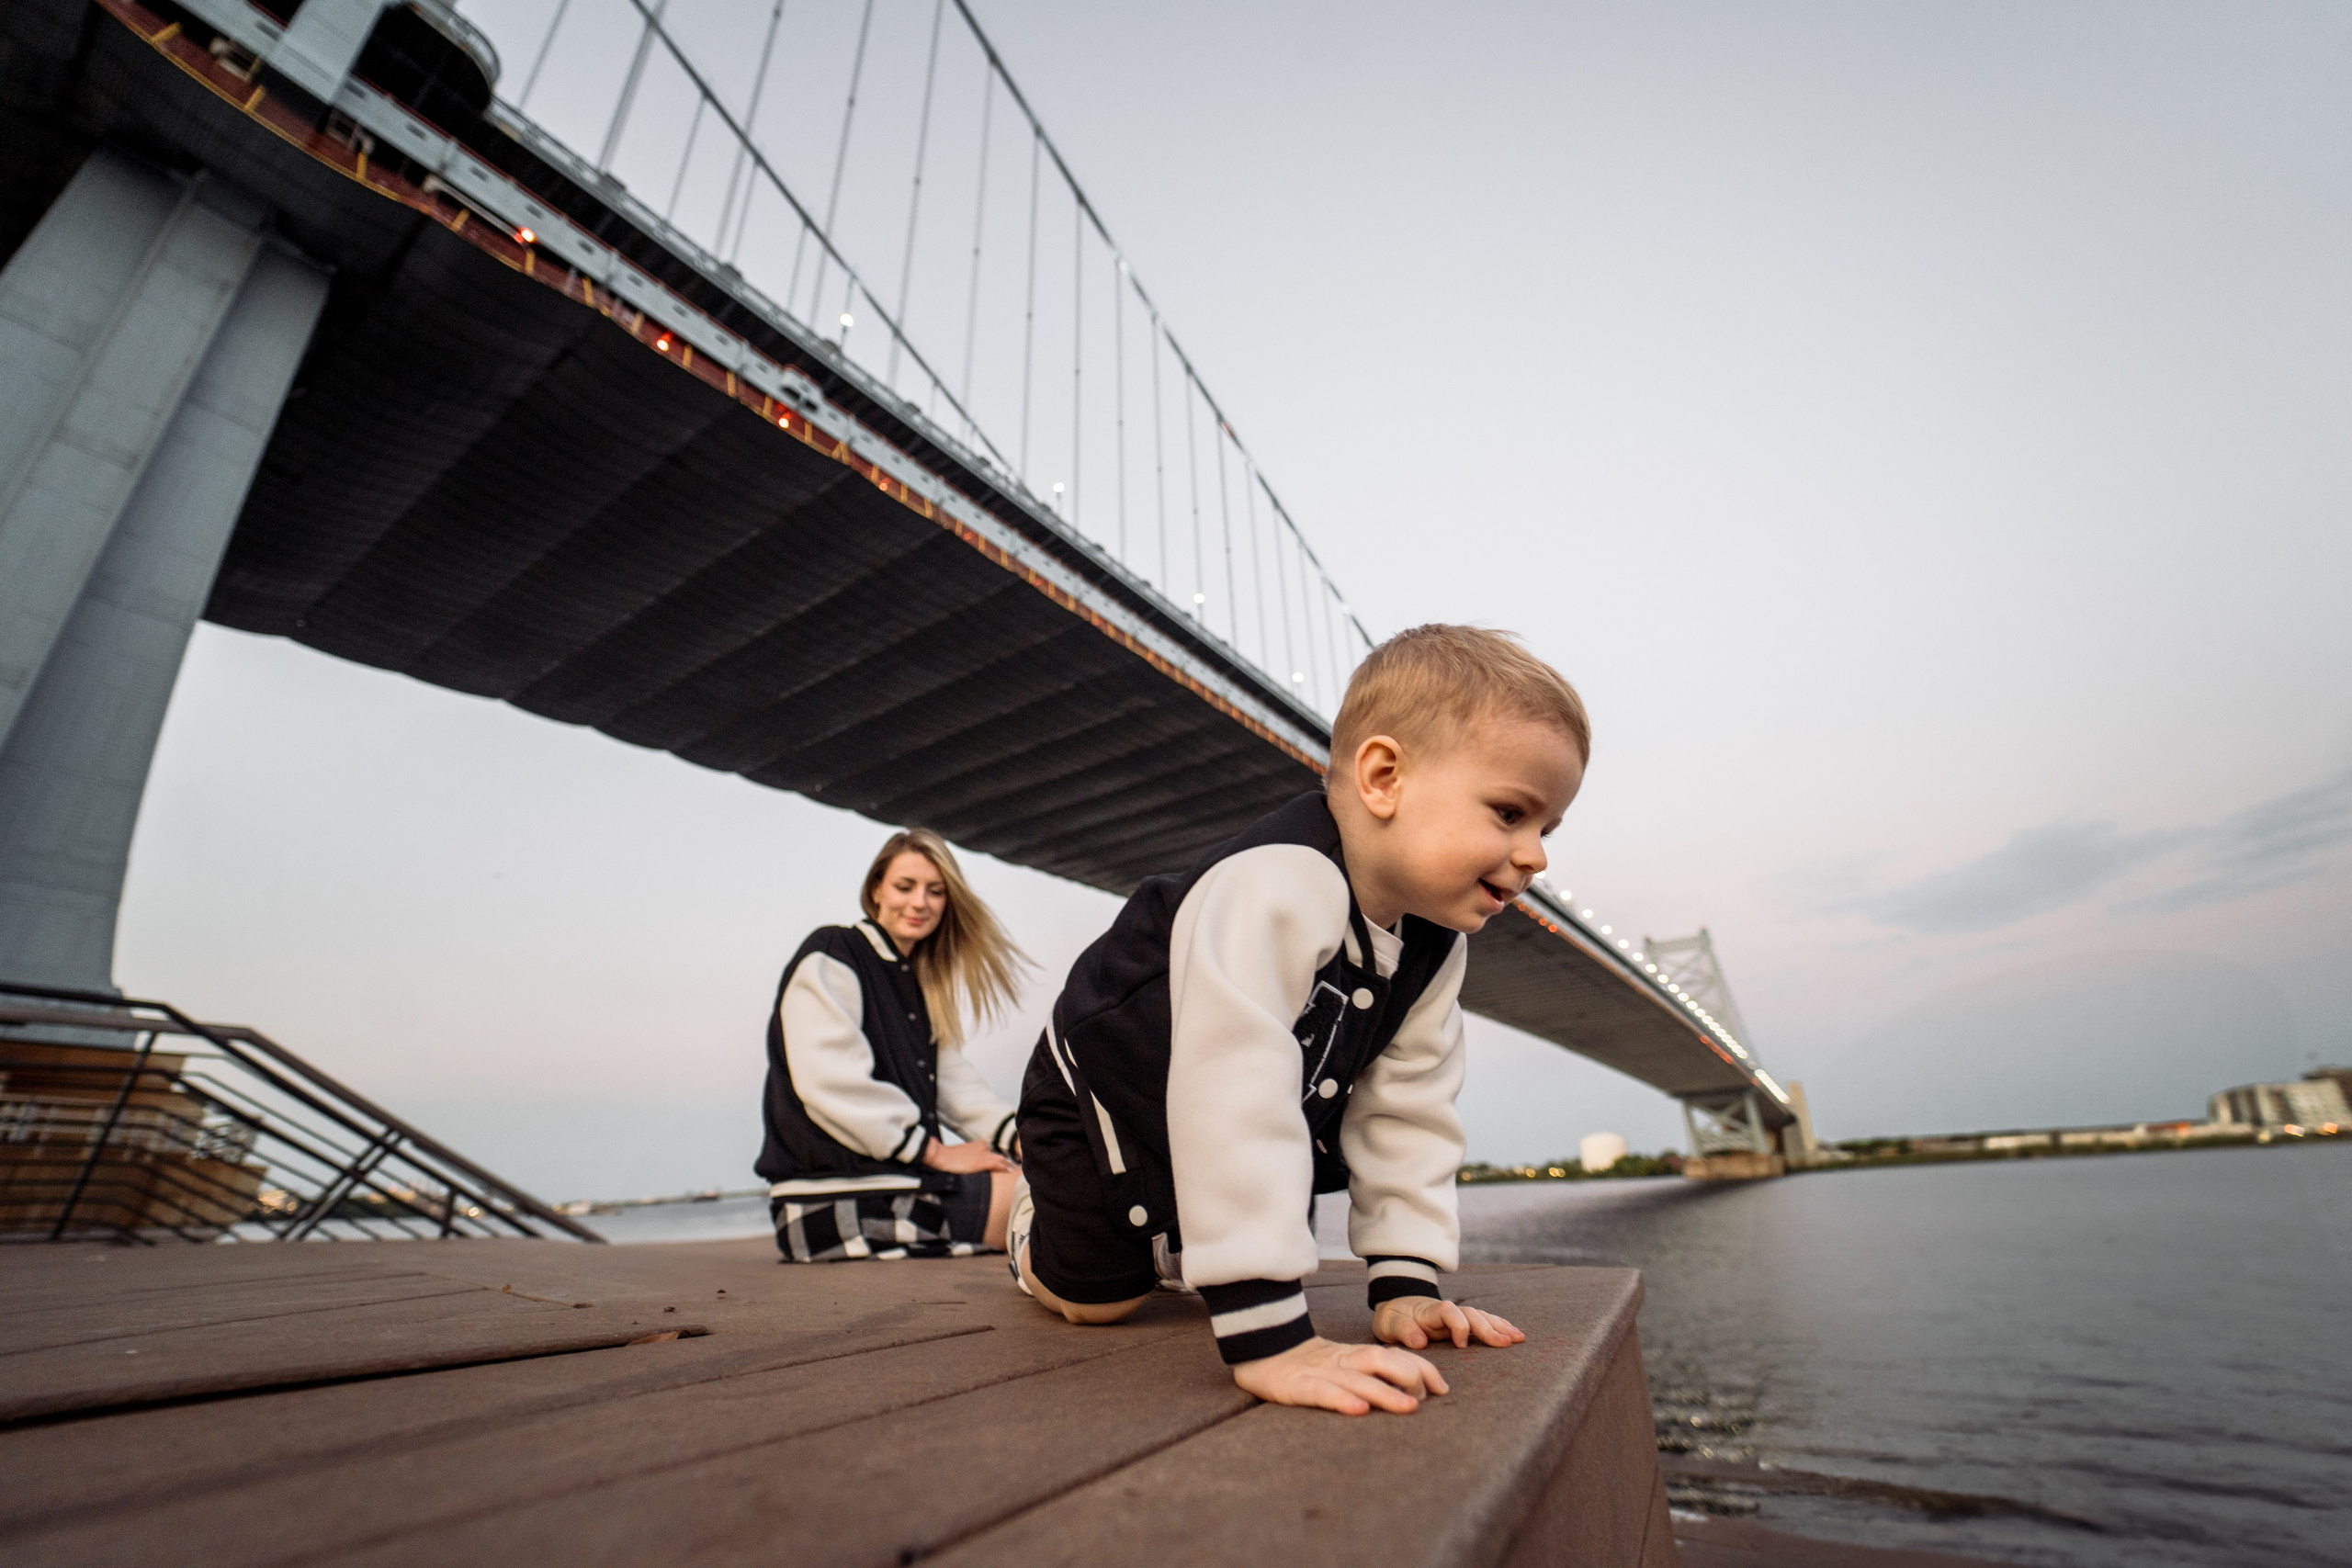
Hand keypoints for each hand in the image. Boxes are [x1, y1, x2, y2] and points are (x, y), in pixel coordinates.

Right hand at [921, 1137, 1012, 1174]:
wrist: (941, 1156)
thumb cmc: (948, 1158)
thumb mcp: (960, 1155)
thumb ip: (967, 1157)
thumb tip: (964, 1159)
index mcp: (979, 1144)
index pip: (993, 1153)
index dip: (1002, 1160)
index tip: (1009, 1165)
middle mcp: (983, 1147)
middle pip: (999, 1156)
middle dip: (1007, 1163)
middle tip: (1017, 1169)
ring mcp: (983, 1154)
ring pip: (1000, 1159)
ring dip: (1009, 1165)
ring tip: (1017, 1171)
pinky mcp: (981, 1161)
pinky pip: (997, 1163)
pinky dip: (1005, 1167)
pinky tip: (1012, 1170)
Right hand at [1230, 1335, 1446, 1415]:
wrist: (1257, 1352)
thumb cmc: (1305, 1366)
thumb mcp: (1340, 1365)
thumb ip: (1368, 1372)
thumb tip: (1409, 1392)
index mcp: (1352, 1355)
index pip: (1393, 1355)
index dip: (1420, 1367)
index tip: (1443, 1387)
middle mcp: (1341, 1361)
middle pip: (1381, 1361)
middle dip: (1409, 1377)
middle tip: (1426, 1400)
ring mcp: (1319, 1372)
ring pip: (1357, 1379)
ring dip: (1385, 1392)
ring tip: (1409, 1407)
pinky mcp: (1296, 1386)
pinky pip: (1322, 1392)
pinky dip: (1342, 1400)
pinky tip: (1358, 1410)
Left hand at [1373, 1296, 1525, 1350]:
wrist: (1396, 1306)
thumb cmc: (1394, 1318)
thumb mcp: (1390, 1324)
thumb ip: (1404, 1331)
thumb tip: (1419, 1341)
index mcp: (1430, 1311)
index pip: (1449, 1312)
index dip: (1458, 1326)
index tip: (1461, 1345)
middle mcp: (1447, 1311)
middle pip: (1471, 1314)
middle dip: (1489, 1328)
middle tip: (1505, 1343)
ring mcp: (1456, 1316)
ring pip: (1481, 1317)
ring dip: (1499, 1326)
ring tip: (1518, 1337)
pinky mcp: (1461, 1322)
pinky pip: (1482, 1321)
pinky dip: (1498, 1326)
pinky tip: (1513, 1333)